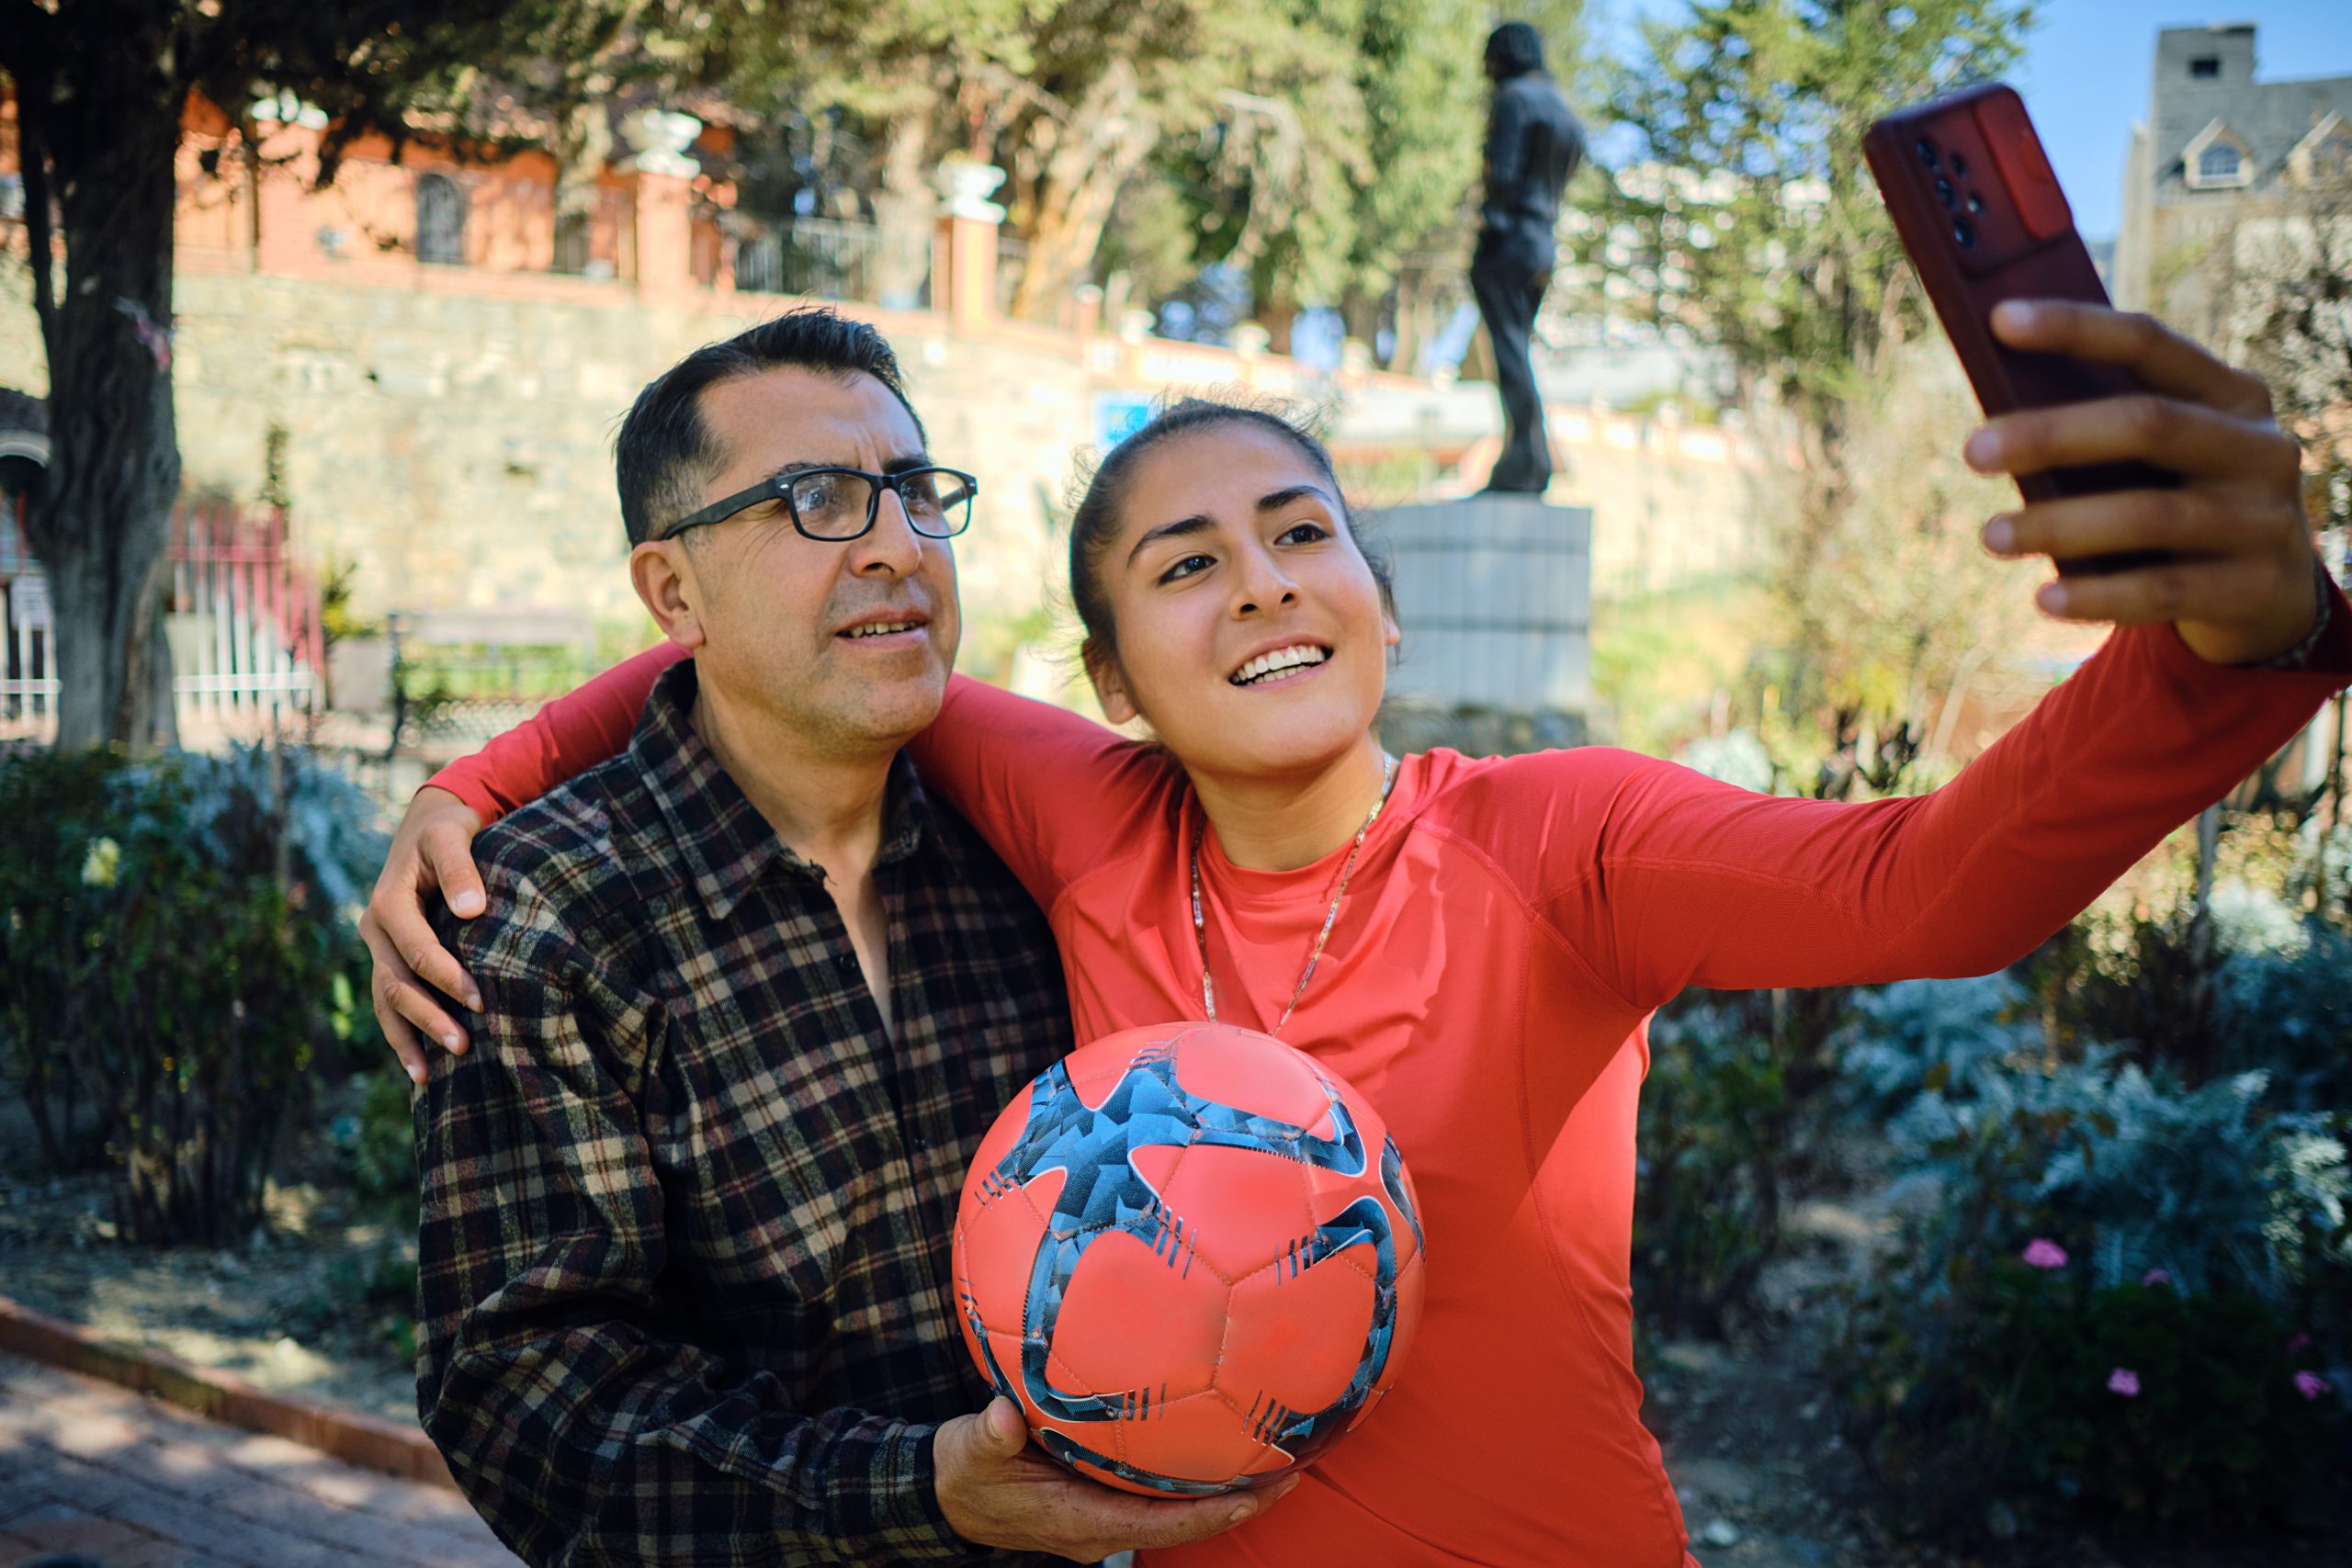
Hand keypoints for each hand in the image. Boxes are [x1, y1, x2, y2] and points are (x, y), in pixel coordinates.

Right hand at [359, 785, 487, 1082]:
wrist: (429, 826)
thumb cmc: (447, 830)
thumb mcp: (453, 835)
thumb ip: (460, 867)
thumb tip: (471, 910)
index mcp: (389, 902)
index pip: (416, 950)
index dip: (446, 978)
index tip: (481, 1002)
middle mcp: (376, 929)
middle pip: (396, 984)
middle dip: (427, 1018)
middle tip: (463, 1046)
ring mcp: (379, 948)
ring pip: (385, 1001)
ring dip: (408, 1037)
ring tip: (428, 1076)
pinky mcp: (388, 959)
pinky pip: (388, 1003)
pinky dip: (401, 1035)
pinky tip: (418, 1069)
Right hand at [933, 1397, 1298, 1559]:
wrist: (949, 1495)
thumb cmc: (963, 1473)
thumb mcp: (969, 1452)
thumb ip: (989, 1435)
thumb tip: (1003, 1416)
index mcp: (1079, 1521)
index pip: (1158, 1525)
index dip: (1209, 1514)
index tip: (1256, 1495)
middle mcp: (1101, 1527)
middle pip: (1184, 1523)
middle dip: (1239, 1503)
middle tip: (1291, 1471)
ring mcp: (1105, 1516)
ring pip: (1178, 1511)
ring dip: (1225, 1491)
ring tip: (1274, 1458)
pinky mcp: (1103, 1498)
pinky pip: (1160, 1495)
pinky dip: (1195, 1477)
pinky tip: (1221, 1445)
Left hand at [1966, 299, 2322, 665]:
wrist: (2267, 591)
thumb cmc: (2181, 501)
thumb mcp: (2160, 459)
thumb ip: (2103, 430)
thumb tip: (1996, 423)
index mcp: (2233, 394)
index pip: (2151, 344)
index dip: (2076, 328)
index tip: (1998, 321)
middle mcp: (2260, 447)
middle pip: (2148, 424)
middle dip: (2052, 433)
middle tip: (1972, 450)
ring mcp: (2265, 519)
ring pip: (2151, 515)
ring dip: (2060, 526)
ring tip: (1990, 535)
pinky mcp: (2256, 587)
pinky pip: (2164, 591)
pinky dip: (2097, 595)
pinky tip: (2044, 599)